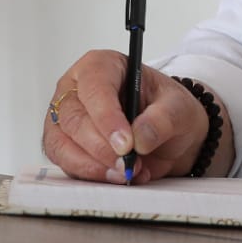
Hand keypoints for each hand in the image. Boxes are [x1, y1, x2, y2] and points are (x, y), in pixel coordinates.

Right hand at [42, 51, 212, 182]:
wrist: (172, 135)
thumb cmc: (170, 110)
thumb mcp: (179, 107)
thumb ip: (163, 119)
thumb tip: (140, 138)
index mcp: (102, 66)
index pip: (94, 87)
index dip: (107, 117)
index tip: (126, 143)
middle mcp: (76, 90)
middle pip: (73, 119)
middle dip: (101, 147)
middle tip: (128, 163)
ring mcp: (65, 119)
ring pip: (62, 145)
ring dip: (94, 165)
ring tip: (126, 172)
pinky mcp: (64, 146)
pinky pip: (66, 164)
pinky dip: (92, 175)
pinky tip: (117, 177)